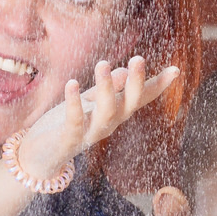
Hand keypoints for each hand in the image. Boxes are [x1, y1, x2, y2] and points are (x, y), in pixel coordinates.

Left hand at [15, 56, 178, 180]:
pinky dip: (74, 103)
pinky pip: (75, 121)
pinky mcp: (69, 139)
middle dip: (135, 84)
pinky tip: (72, 83)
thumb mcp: (90, 102)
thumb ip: (107, 89)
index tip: (175, 70)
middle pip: (128, 105)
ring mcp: (90, 133)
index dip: (157, 86)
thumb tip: (125, 70)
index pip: (140, 98)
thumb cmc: (67, 125)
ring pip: (105, 112)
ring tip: (103, 63)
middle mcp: (108, 125)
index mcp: (115, 114)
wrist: (41, 157)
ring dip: (105, 88)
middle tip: (138, 59)